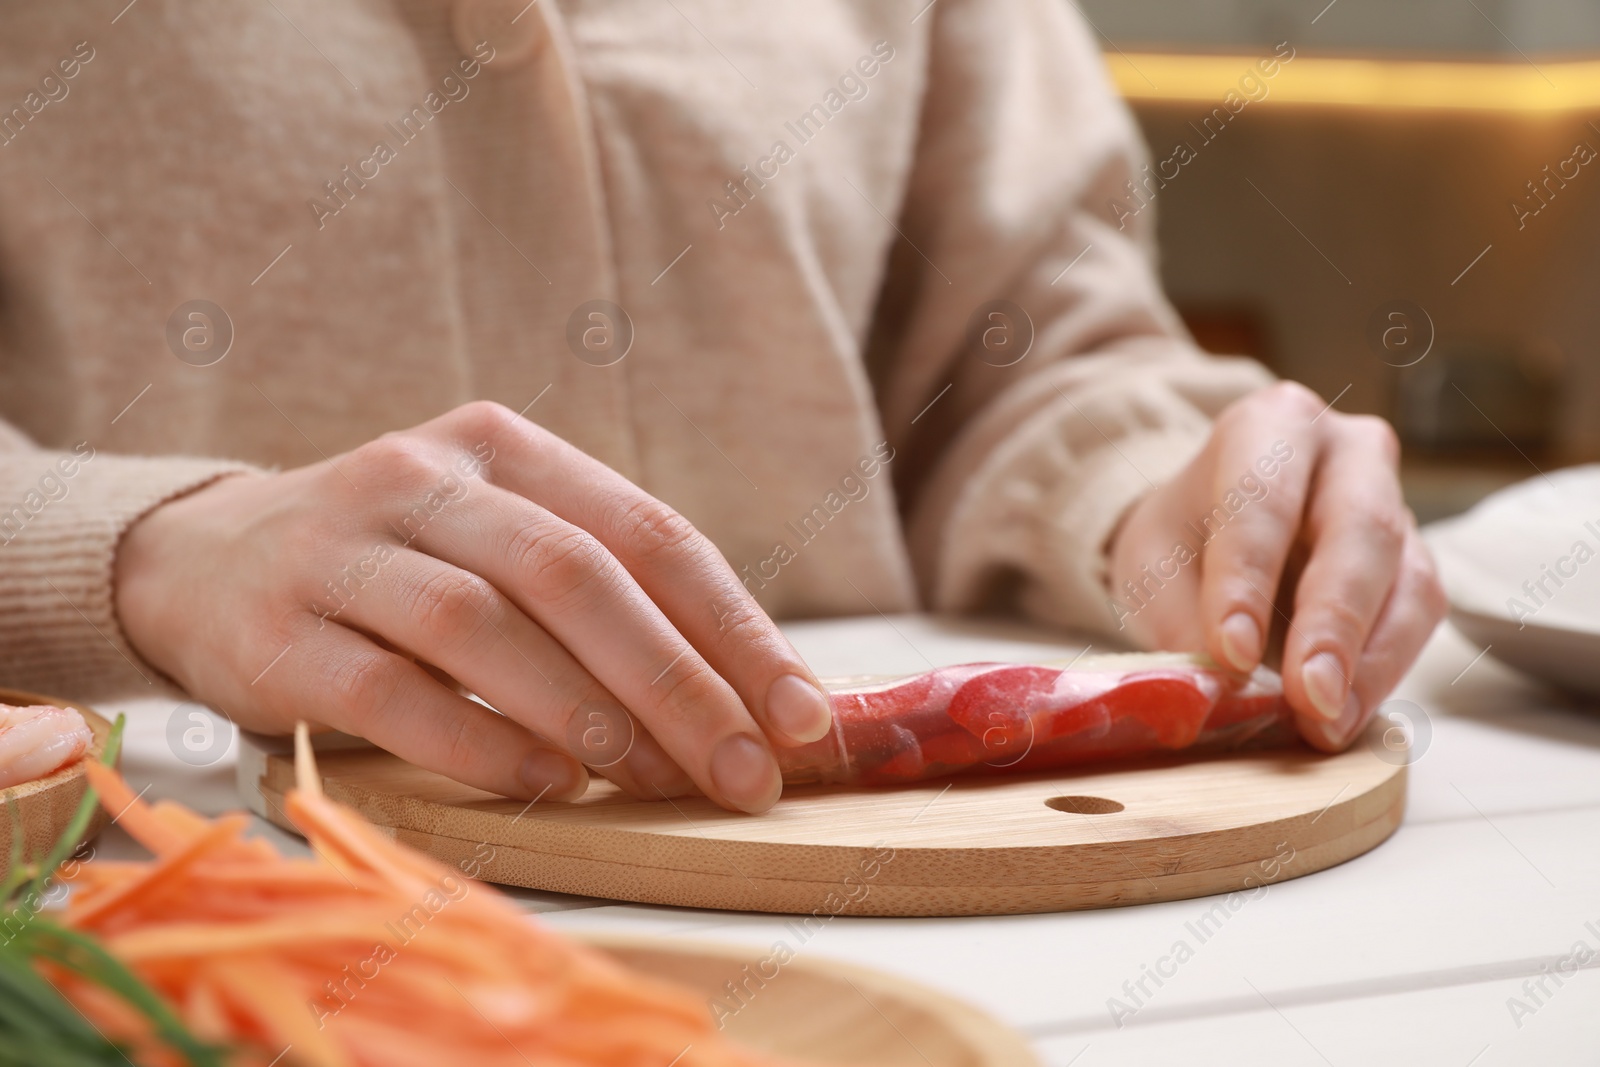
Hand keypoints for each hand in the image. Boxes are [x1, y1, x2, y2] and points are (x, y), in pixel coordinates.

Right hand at [113, 401, 834, 812]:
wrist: (204, 561)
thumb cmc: (400, 566)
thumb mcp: (497, 539)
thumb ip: (604, 596)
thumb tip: (745, 704)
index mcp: (503, 449)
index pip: (647, 533)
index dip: (734, 628)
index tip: (802, 716)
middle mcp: (423, 480)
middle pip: (575, 575)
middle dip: (678, 681)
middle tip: (746, 770)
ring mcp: (343, 550)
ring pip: (482, 623)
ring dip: (585, 707)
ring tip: (655, 778)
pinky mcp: (278, 633)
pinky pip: (391, 690)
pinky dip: (479, 740)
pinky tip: (545, 783)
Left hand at [1106, 381, 1446, 750]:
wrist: (1210, 532)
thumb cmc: (1183, 537)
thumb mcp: (1152, 564)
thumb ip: (1182, 619)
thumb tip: (1221, 687)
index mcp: (1270, 425)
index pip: (1262, 499)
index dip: (1248, 579)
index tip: (1233, 653)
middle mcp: (1348, 451)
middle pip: (1361, 530)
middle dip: (1334, 621)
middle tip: (1309, 695)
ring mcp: (1394, 506)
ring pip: (1407, 581)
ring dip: (1369, 663)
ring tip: (1326, 723)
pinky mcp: (1414, 565)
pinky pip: (1417, 619)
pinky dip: (1382, 675)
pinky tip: (1342, 717)